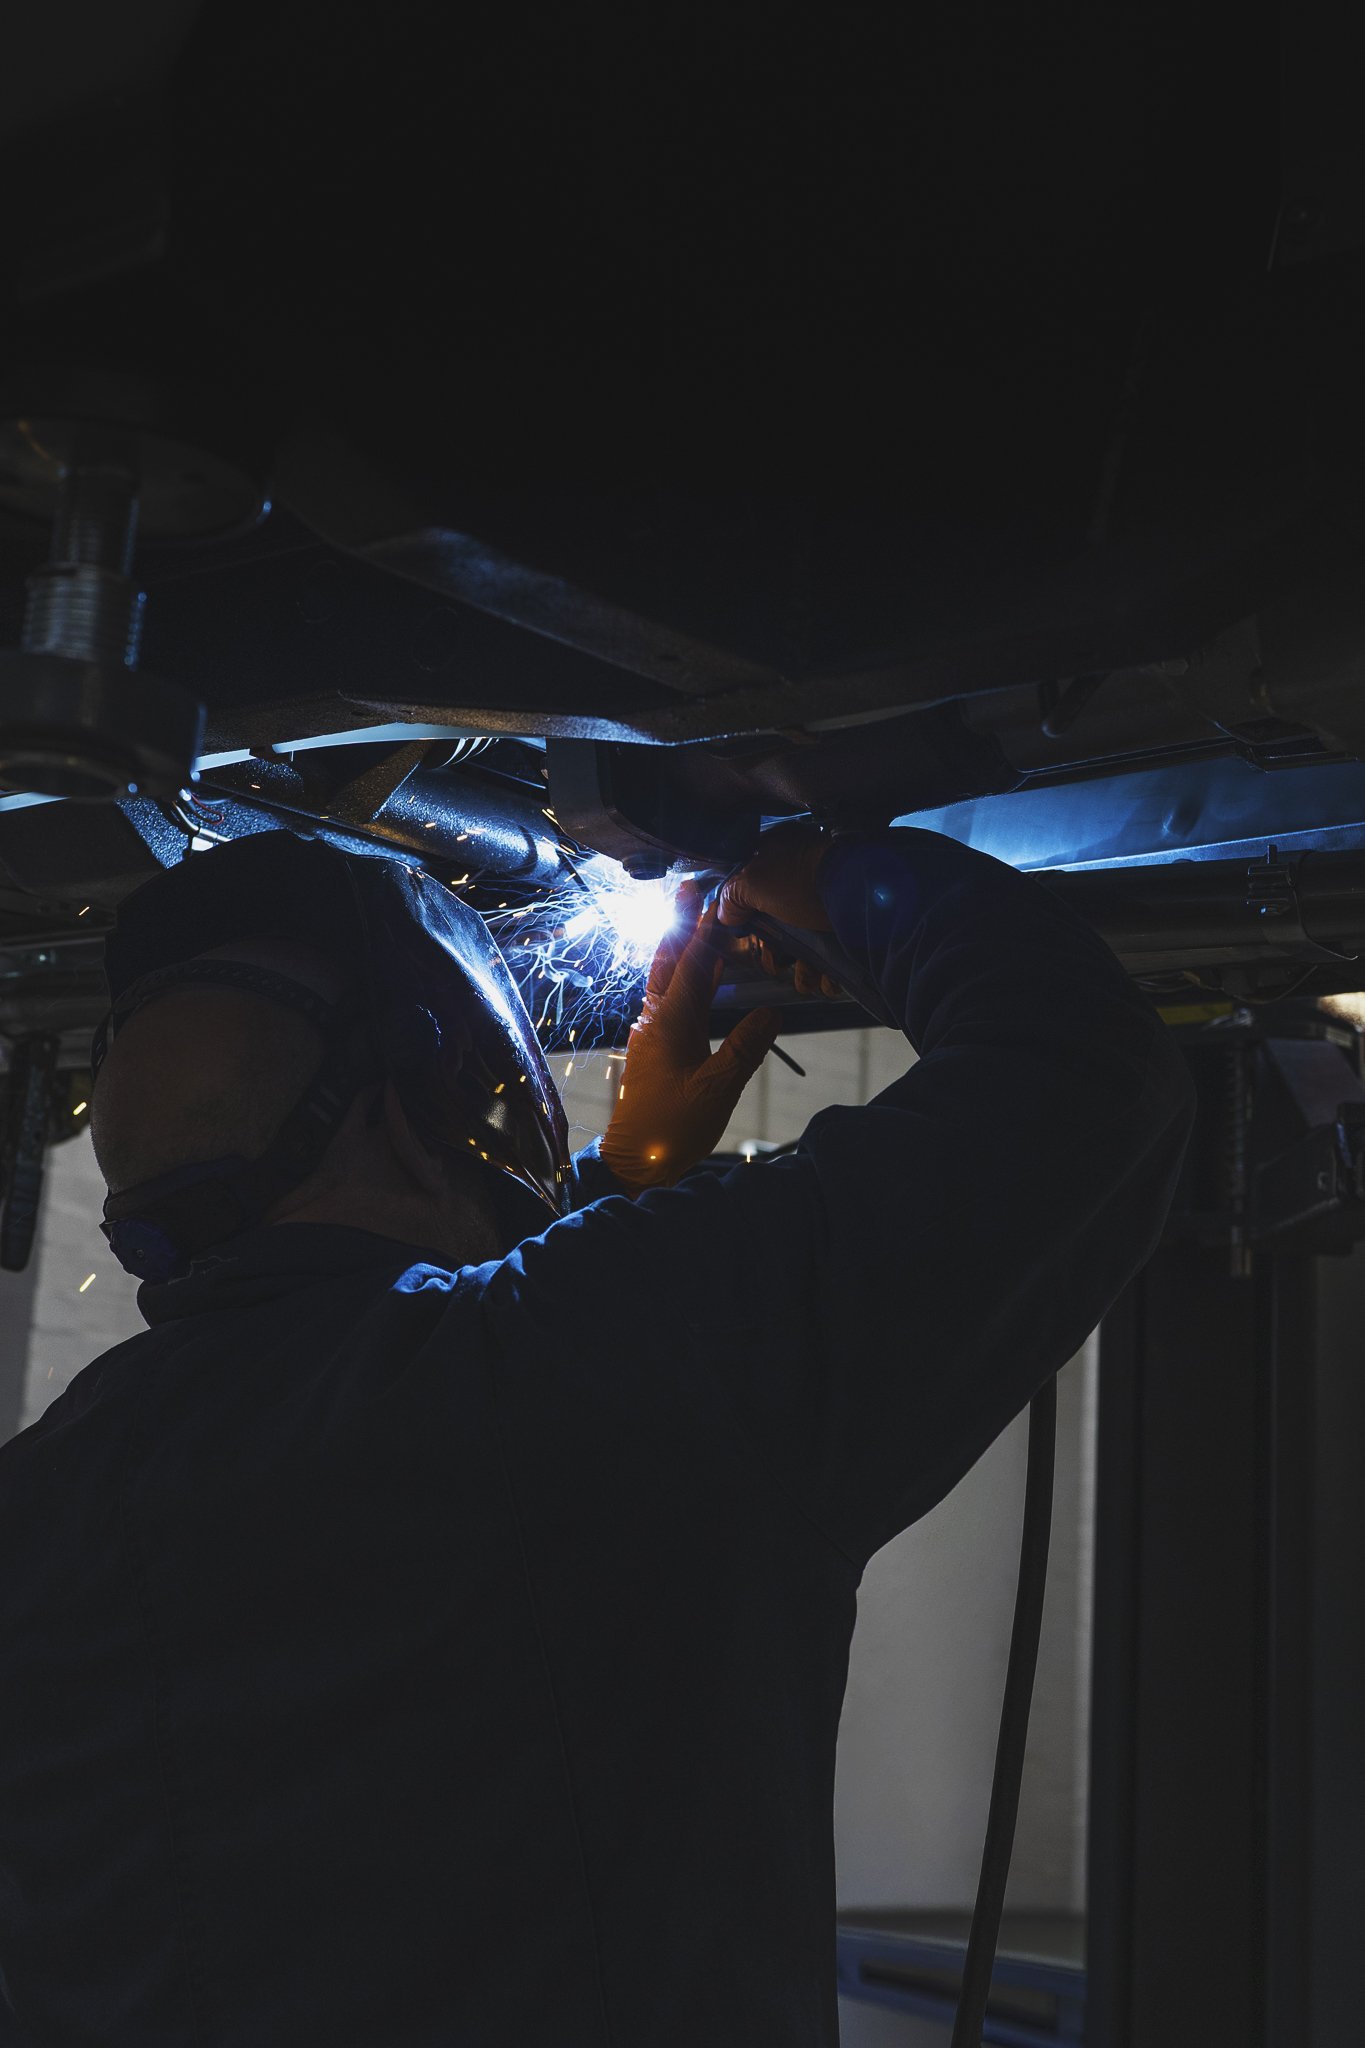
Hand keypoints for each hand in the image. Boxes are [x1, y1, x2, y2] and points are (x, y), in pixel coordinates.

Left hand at [601, 887, 779, 1192]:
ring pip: (667, 980)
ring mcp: (652, 1035)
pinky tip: (699, 977)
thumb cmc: (671, 1130)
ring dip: (682, 949)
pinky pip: (671, 1002)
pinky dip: (685, 979)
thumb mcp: (717, 1091)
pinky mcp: (655, 1050)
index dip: (703, 929)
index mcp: (669, 1024)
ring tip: (696, 921)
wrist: (633, 1163)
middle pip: (669, 962)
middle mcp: (655, 1021)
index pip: (691, 965)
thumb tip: (773, 1012)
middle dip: (681, 925)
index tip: (707, 895)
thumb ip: (745, 1049)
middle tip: (689, 889)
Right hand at [718, 821, 842, 999]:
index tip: (753, 941)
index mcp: (779, 857)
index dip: (751, 922)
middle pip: (780, 925)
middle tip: (782, 963)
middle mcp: (803, 878)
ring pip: (808, 944)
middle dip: (780, 954)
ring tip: (809, 978)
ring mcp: (828, 900)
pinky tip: (828, 980)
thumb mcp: (752, 881)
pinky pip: (833, 954)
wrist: (860, 890)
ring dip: (805, 971)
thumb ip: (731, 897)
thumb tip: (724, 915)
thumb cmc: (803, 879)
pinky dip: (828, 973)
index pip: (754, 892)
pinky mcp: (849, 924)